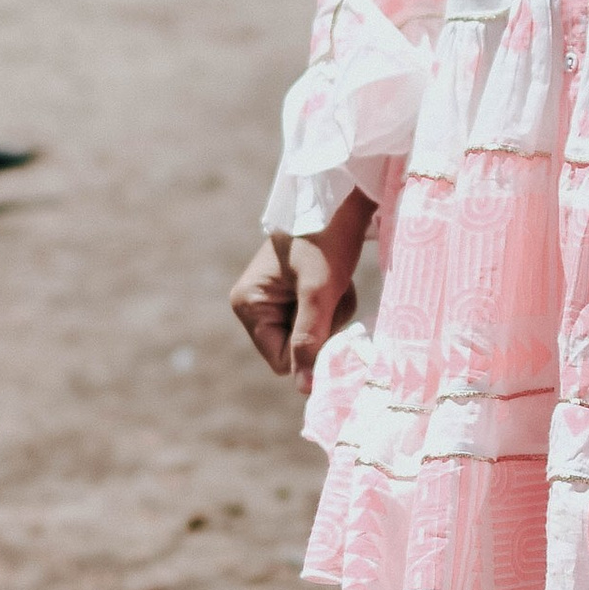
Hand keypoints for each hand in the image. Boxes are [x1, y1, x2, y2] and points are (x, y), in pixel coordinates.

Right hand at [230, 189, 372, 393]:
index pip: (282, 360)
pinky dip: (332, 305)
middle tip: (334, 295)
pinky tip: (334, 280)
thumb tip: (304, 390)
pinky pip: (315, 319)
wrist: (340, 199)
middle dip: (322, 328)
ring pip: (309, 335)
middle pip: (295, 348)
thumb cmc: (326, 240)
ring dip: (331, 315)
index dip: (310, 349)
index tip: (330, 321)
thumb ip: (310, 340)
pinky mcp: (289, 293)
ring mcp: (271, 299)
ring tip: (335, 283)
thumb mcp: (319, 292)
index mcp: (248, 304)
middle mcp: (252, 304)